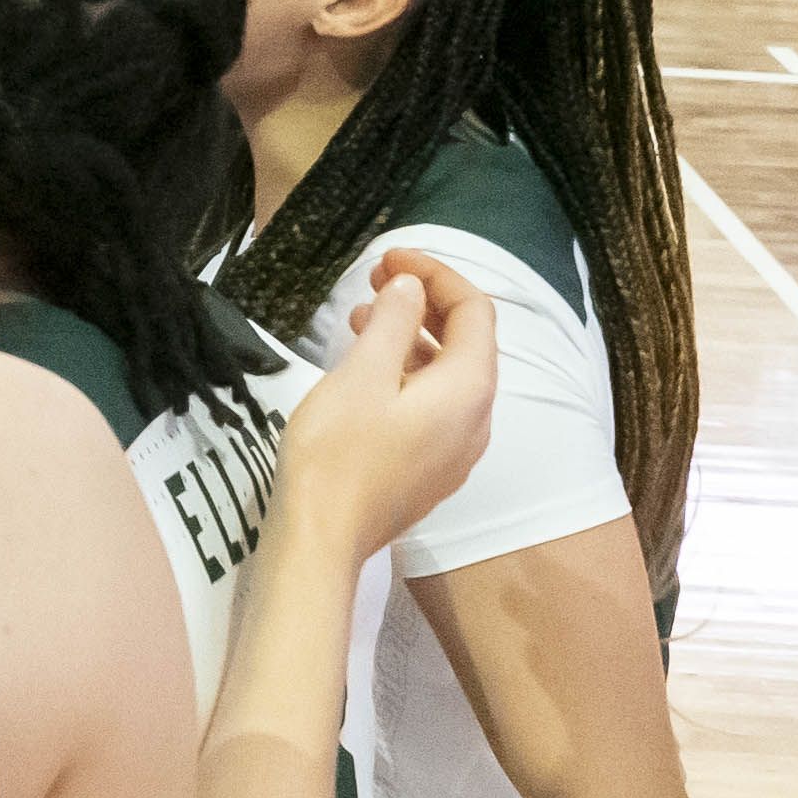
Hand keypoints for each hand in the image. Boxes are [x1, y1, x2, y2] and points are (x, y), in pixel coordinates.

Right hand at [272, 248, 496, 560]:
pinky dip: (407, 375)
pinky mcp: (431, 470)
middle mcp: (477, 418)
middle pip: (467, 342)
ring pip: (448, 376)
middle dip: (424, 302)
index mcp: (469, 388)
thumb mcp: (361, 374)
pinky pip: (433, 407)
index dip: (435, 272)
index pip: (473, 310)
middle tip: (372, 281)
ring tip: (358, 320)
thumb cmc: (337, 454)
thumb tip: (410, 287)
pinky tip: (366, 374)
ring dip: (411, 338)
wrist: (321, 540)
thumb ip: (392, 321)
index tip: (386, 258)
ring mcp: (456, 449)